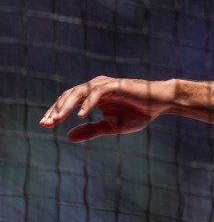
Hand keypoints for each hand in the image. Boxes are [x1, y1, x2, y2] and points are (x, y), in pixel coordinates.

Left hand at [40, 76, 173, 141]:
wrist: (161, 103)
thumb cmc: (139, 112)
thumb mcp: (111, 126)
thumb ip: (91, 130)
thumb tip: (68, 137)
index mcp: (93, 96)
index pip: (68, 102)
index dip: (55, 112)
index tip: (44, 125)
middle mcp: (96, 87)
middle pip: (69, 95)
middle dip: (56, 109)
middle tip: (46, 123)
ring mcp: (105, 84)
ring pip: (79, 92)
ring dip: (66, 106)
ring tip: (57, 119)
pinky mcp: (115, 85)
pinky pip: (96, 93)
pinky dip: (87, 103)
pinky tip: (80, 115)